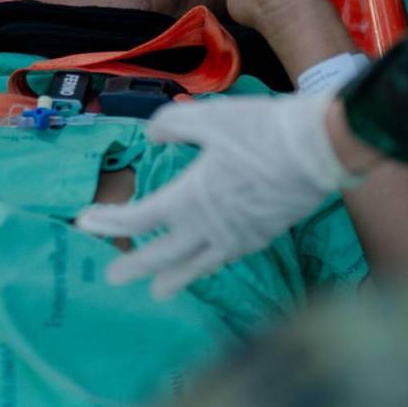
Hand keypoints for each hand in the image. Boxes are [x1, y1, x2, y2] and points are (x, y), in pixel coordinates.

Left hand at [75, 92, 359, 298]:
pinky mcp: (261, 237)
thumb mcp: (210, 117)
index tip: (86, 223)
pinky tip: (206, 265)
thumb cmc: (262, 131)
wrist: (320, 150)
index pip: (139, 219)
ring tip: (156, 291)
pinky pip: (224, 259)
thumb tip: (150, 137)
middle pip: (162, 254)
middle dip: (133, 263)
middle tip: (112, 276)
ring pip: (196, 267)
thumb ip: (172, 126)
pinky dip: (207, 267)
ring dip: (171, 278)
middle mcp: (208, 227)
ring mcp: (237, 238)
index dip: (109, 222)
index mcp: (189, 198)